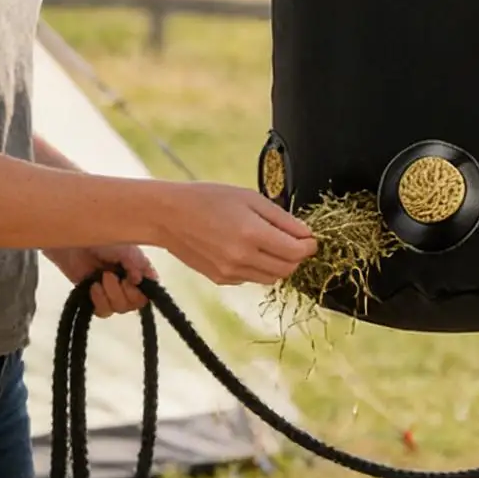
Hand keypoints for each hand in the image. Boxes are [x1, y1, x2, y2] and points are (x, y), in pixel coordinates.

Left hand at [44, 243, 157, 316]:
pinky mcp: (96, 297)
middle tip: (108, 275)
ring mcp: (112, 291)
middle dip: (120, 293)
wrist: (74, 241)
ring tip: (99, 280)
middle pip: (134, 305)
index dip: (138, 292)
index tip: (127, 280)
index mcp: (139, 270)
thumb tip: (140, 281)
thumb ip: (135, 263)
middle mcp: (129, 283)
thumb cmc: (101, 239)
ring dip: (108, 296)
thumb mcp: (123, 247)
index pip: (148, 293)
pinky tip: (92, 287)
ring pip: (118, 309)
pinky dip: (98, 301)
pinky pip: (102, 311)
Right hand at [153, 184, 315, 286]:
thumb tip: (305, 235)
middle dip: (296, 256)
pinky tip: (245, 249)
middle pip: (287, 269)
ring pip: (271, 278)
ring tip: (269, 243)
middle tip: (293, 240)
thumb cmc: (208, 199)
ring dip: (278, 264)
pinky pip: (251, 279)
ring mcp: (230, 272)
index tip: (310, 238)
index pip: (296, 252)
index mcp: (251, 233)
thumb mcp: (249, 197)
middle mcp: (242, 258)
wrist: (168, 216)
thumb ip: (281, 218)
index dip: (309, 246)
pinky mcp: (221, 279)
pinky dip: (257, 267)